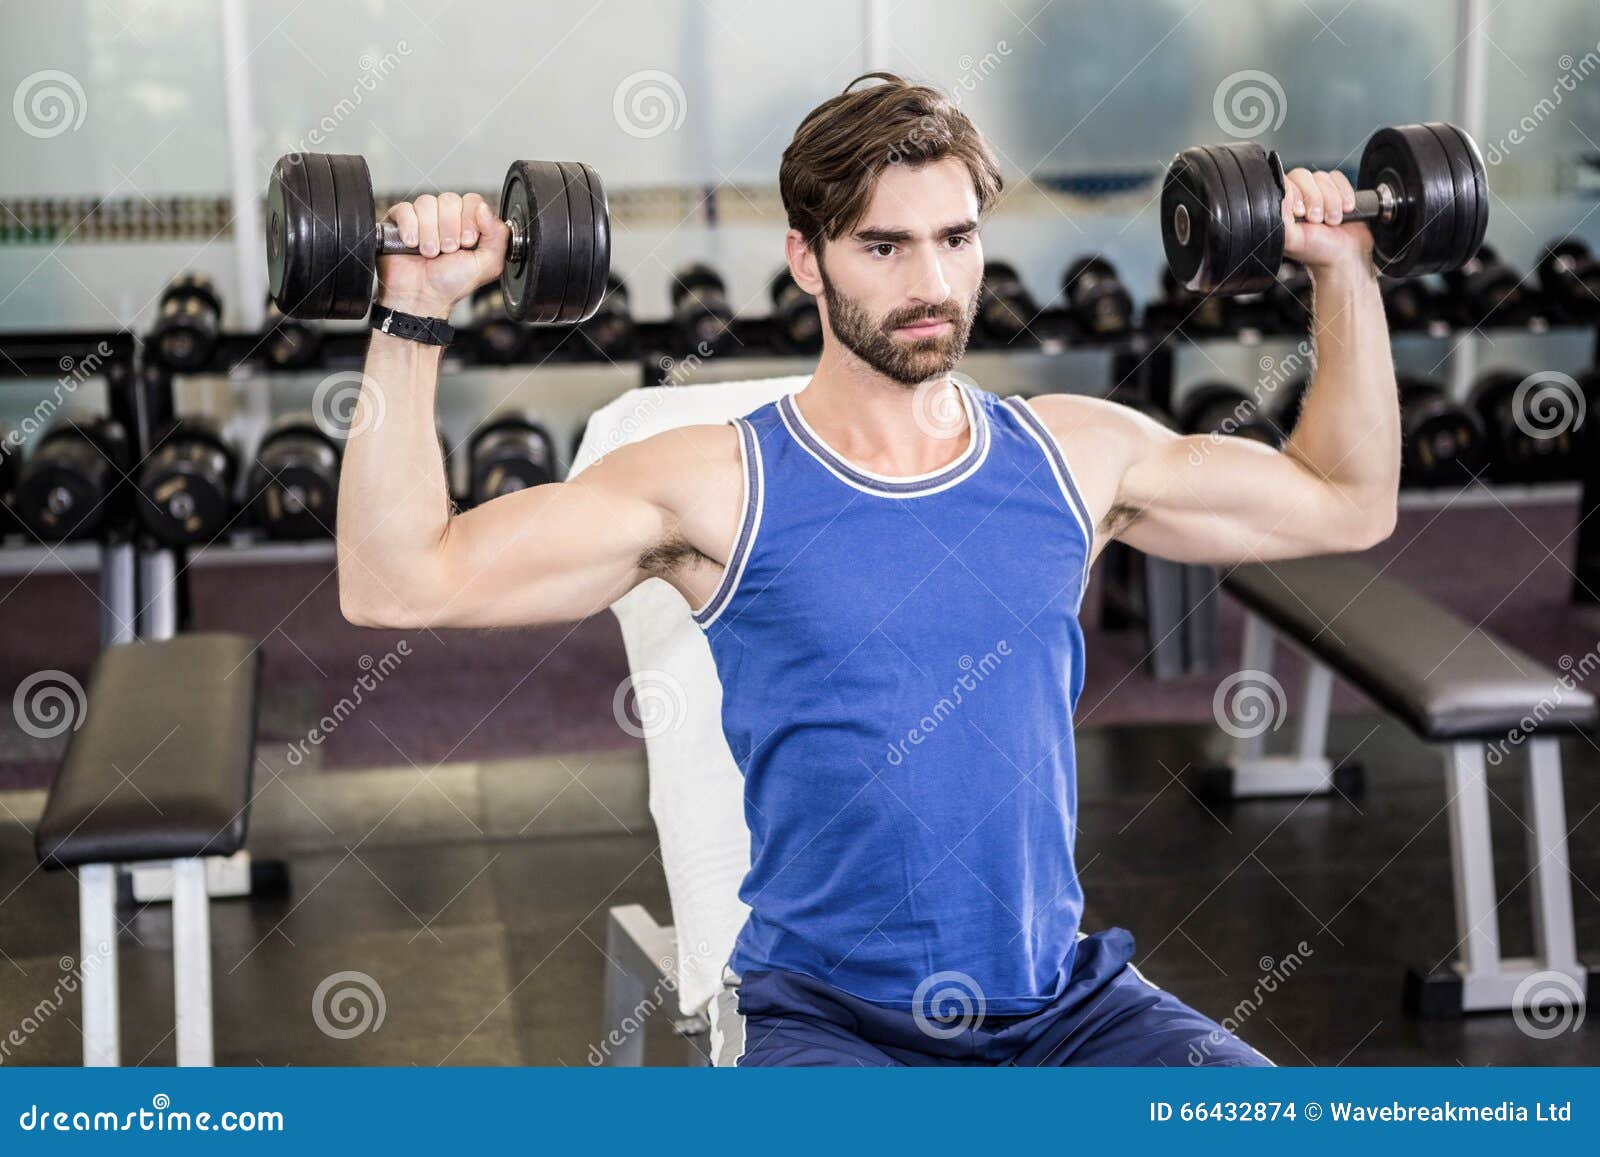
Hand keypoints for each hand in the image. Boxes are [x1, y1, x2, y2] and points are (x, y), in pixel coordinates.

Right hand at [377, 193, 509, 319]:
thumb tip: (485, 208)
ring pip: (427, 203)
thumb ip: (498, 236)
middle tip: (447, 251)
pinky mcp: (400, 220)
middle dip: (449, 229)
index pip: (472, 200)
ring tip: (430, 253)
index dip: (469, 220)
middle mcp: (446, 217)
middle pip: (449, 200)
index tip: (467, 242)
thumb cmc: (452, 283)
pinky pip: (405, 209)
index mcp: (468, 223)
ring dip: (430, 233)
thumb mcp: (487, 265)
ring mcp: (422, 217)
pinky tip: (412, 244)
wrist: (422, 297)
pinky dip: (410, 228)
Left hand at [1280, 166, 1372, 275]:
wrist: (1346, 256)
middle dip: (1315, 199)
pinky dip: (1344, 193)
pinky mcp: (1337, 189)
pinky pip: (1338, 177)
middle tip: (1318, 220)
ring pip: (1322, 177)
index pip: (1285, 183)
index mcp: (1283, 207)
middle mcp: (1298, 197)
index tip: (1301, 213)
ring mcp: (1318, 191)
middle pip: (1303, 176)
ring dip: (1331, 200)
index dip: (1296, 195)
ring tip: (1333, 221)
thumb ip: (1280, 220)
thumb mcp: (1293, 239)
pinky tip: (1346, 209)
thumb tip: (1279, 198)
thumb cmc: (1318, 251)